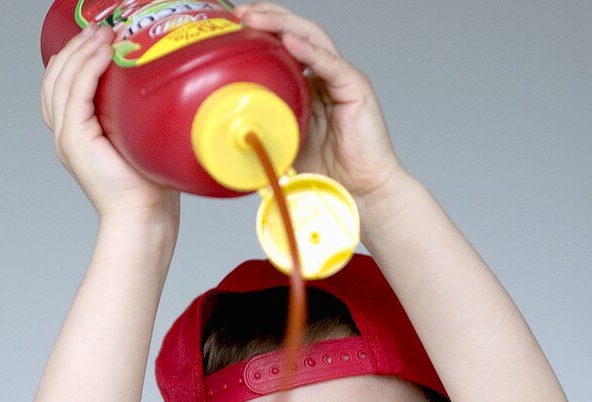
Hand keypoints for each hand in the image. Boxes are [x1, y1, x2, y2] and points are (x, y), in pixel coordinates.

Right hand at [41, 25, 179, 226]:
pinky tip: (104, 54)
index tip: (99, 36)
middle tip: (102, 27)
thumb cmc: (149, 186)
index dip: (75, 55)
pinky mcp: (74, 141)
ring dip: (82, 51)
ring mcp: (66, 138)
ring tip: (104, 34)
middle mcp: (64, 134)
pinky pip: (75, 94)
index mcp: (75, 133)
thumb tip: (156, 85)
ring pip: (61, 80)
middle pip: (56, 76)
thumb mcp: (140, 141)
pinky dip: (88, 69)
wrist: (144, 216)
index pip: (61, 84)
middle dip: (77, 45)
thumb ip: (134, 115)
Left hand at [233, 3, 406, 204]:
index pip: (283, 46)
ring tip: (257, 17)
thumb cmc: (328, 174)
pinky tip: (289, 41)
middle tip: (239, 12)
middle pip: (296, 33)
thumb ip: (265, 131)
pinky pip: (330, 64)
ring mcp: (341, 79)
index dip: (260, 32)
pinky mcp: (356, 88)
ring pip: (311, 38)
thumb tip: (230, 130)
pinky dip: (310, 51)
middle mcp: (325, 76)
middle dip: (267, 17)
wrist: (361, 193)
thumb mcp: (284, 147)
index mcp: (308, 86)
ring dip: (282, 24)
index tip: (231, 27)